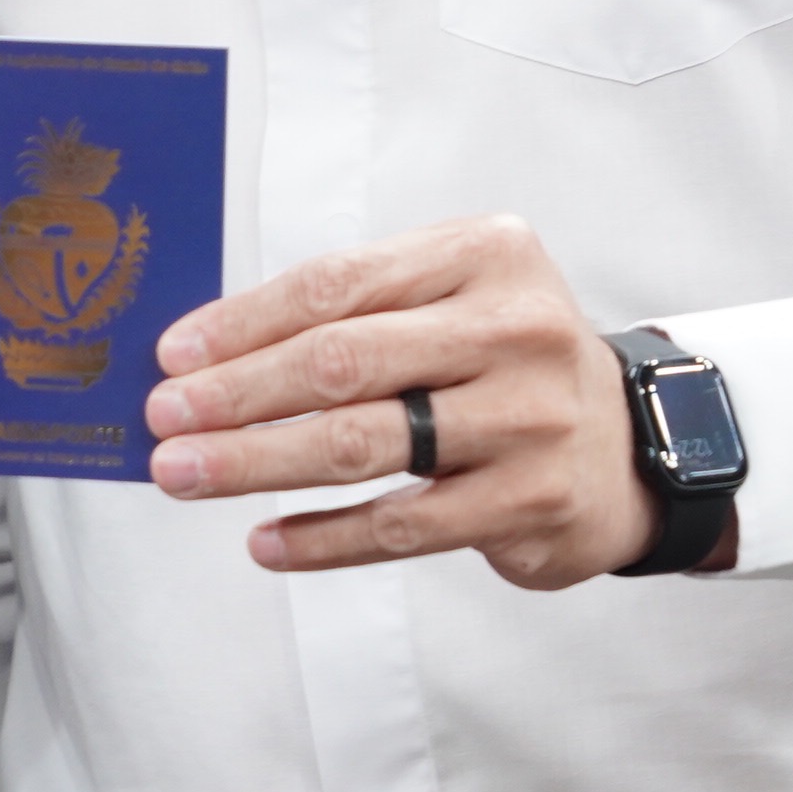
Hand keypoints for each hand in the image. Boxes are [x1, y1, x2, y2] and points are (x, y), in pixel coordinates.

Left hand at [141, 214, 656, 589]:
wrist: (628, 445)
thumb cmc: (505, 362)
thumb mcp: (454, 297)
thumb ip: (358, 309)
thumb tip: (211, 353)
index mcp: (484, 252)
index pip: (338, 283)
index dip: (244, 321)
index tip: (175, 355)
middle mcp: (513, 326)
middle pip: (343, 360)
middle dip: (236, 392)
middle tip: (165, 419)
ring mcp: (527, 416)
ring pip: (362, 443)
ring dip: (257, 462)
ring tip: (186, 474)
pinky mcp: (530, 499)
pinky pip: (402, 525)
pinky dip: (324, 536)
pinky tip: (267, 539)